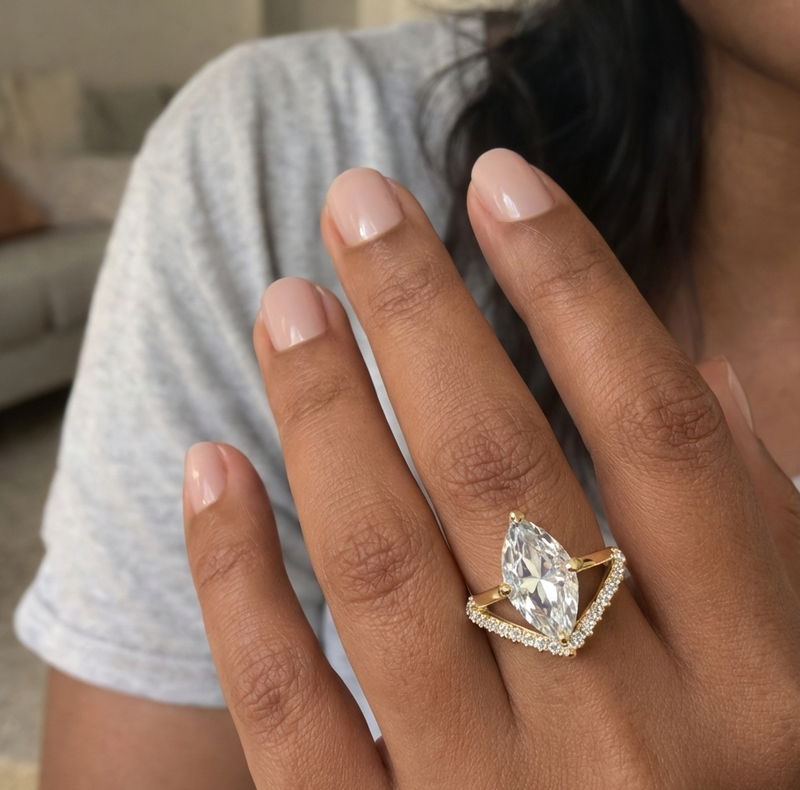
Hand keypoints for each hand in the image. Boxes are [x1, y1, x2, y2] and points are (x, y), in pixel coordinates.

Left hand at [182, 149, 799, 787]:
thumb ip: (753, 520)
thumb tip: (690, 367)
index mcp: (762, 676)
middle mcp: (634, 735)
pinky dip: (237, 576)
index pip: (654, 423)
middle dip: (423, 312)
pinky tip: (209, 466)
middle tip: (357, 203)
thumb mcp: (798, 667)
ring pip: (384, 565)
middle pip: (503, 465)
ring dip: (320, 412)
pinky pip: (289, 708)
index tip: (501, 179)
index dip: (575, 281)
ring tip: (284, 303)